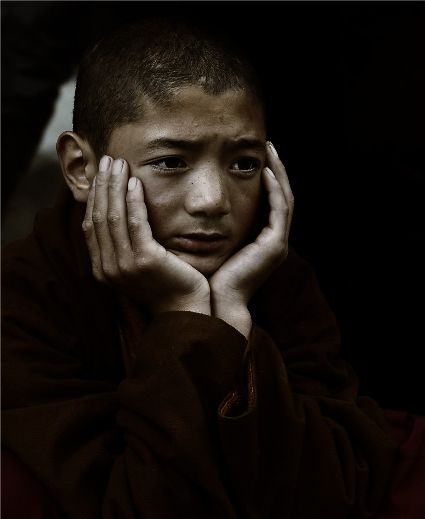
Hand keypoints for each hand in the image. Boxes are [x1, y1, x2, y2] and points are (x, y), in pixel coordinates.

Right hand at [82, 156, 210, 315]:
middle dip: (102, 185)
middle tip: (108, 160)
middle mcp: (108, 267)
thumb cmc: (166, 285)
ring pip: (113, 216)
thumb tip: (118, 214)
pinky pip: (135, 223)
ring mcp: (124, 265)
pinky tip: (136, 184)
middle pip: (98, 216)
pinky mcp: (145, 260)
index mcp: (102, 268)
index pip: (91, 225)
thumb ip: (124, 244)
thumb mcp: (138, 264)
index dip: (95, 197)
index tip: (102, 174)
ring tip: (119, 164)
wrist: (186, 310)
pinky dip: (133, 201)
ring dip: (115, 186)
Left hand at [209, 142, 293, 336]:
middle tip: (268, 145)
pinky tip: (265, 172)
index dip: (267, 179)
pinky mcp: (274, 246)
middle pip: (282, 197)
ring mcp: (277, 243)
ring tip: (269, 150)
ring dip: (279, 173)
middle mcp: (274, 240)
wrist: (214, 303)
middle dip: (276, 170)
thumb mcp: (212, 244)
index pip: (270, 202)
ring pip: (285, 200)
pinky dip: (274, 191)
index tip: (256, 157)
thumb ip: (213, 225)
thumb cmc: (208, 277)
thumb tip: (194, 204)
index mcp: (262, 241)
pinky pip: (279, 211)